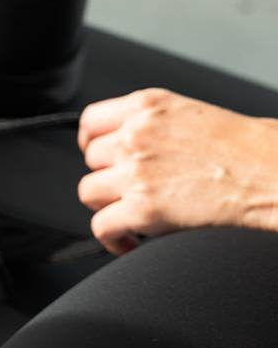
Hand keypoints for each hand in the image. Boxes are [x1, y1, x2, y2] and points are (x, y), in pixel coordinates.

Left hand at [77, 88, 277, 254]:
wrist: (276, 173)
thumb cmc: (250, 149)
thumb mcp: (193, 115)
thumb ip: (154, 125)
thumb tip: (131, 145)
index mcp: (147, 107)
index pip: (91, 121)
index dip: (91, 143)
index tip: (98, 156)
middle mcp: (136, 134)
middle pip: (90, 159)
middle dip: (109, 177)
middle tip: (130, 190)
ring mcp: (136, 171)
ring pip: (89, 192)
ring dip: (108, 207)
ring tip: (130, 216)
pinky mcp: (143, 207)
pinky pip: (102, 227)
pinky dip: (113, 239)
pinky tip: (130, 241)